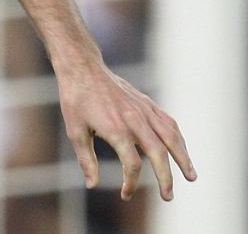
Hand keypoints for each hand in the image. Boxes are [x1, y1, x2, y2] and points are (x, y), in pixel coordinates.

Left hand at [57, 61, 194, 200]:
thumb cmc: (75, 99)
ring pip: (171, 137)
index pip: (132, 163)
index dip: (131, 182)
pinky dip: (178, 139)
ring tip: (191, 177)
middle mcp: (134, 120)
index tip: (126, 195)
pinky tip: (181, 151)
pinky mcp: (147, 103)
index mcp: (115, 128)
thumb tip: (92, 185)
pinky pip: (168, 123)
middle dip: (166, 178)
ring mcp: (144, 110)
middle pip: (159, 153)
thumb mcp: (74, 130)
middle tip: (168, 197)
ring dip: (183, 158)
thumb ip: (86, 159)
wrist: (82, 68)